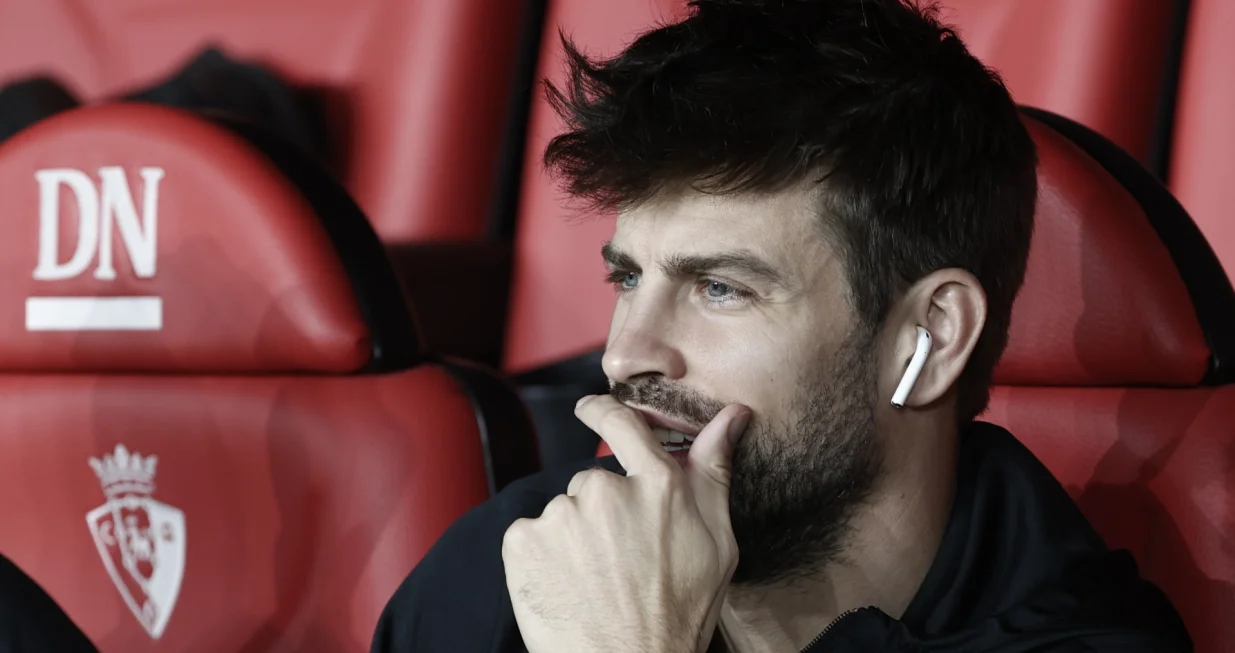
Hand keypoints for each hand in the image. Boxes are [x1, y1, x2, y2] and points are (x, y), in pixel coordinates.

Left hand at [502, 395, 750, 652]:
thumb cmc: (679, 614)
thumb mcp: (717, 544)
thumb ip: (714, 472)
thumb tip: (732, 415)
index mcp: (657, 485)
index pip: (623, 425)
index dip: (601, 411)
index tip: (588, 408)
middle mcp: (605, 489)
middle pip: (594, 483)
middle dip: (602, 512)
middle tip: (618, 560)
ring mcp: (561, 515)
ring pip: (563, 513)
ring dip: (572, 538)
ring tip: (594, 581)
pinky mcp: (523, 540)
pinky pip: (530, 535)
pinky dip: (542, 557)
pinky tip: (566, 586)